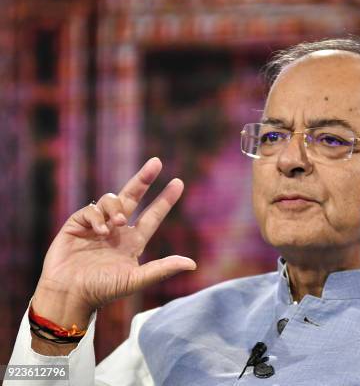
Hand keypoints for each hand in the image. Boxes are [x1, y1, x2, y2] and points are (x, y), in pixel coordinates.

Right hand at [31, 157, 195, 330]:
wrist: (69, 295)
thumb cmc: (103, 291)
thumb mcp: (135, 280)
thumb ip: (162, 269)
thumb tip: (192, 264)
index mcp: (133, 241)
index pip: (153, 216)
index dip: (165, 200)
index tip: (179, 182)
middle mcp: (117, 230)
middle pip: (133, 197)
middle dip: (144, 179)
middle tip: (156, 162)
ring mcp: (97, 226)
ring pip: (112, 201)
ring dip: (116, 208)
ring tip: (117, 223)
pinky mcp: (77, 225)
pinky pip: (90, 209)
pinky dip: (97, 216)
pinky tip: (99, 230)